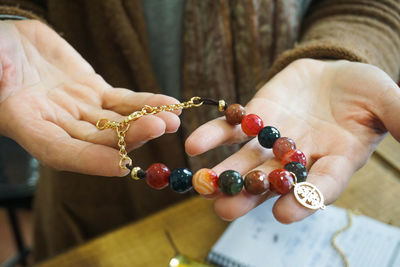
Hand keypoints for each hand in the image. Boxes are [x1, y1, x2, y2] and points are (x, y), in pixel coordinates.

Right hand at [0, 20, 179, 175]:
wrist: (12, 38)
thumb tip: (0, 72)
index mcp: (28, 125)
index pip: (61, 152)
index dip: (90, 161)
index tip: (121, 166)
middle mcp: (59, 124)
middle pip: (98, 139)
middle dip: (130, 136)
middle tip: (159, 127)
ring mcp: (81, 110)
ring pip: (116, 122)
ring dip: (146, 121)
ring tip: (172, 119)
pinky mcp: (95, 93)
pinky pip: (124, 101)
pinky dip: (146, 102)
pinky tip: (169, 104)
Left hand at [186, 59, 399, 222]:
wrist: (334, 74)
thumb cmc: (364, 91)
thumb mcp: (384, 100)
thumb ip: (396, 117)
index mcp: (334, 162)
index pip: (320, 187)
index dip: (304, 200)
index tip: (283, 214)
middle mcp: (298, 159)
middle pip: (273, 183)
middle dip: (248, 195)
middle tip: (224, 209)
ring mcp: (272, 140)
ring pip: (246, 162)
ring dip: (222, 174)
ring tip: (200, 185)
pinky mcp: (254, 118)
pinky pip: (230, 129)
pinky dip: (212, 137)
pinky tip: (193, 145)